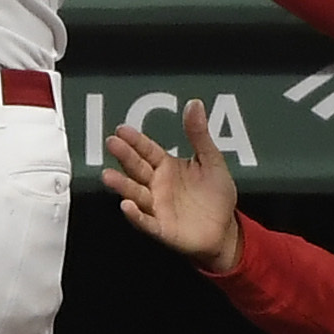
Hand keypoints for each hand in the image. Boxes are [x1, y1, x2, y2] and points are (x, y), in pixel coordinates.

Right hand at [103, 98, 242, 274]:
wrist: (225, 230)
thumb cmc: (216, 195)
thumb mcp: (212, 161)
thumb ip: (199, 135)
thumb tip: (194, 103)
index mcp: (166, 167)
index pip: (147, 151)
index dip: (135, 141)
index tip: (122, 129)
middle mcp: (156, 185)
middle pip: (137, 169)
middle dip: (124, 156)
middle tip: (111, 143)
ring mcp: (156, 207)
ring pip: (136, 194)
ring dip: (122, 185)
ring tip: (108, 176)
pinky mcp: (161, 229)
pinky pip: (146, 221)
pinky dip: (135, 215)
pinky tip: (126, 206)